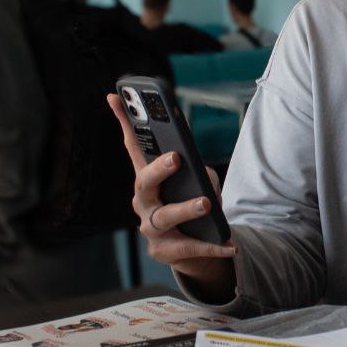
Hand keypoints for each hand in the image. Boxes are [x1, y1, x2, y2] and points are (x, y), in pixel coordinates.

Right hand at [107, 93, 237, 301]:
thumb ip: (194, 169)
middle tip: (176, 158)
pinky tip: (231, 244)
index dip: (122, 120)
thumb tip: (192, 163)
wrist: (193, 246)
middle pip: (143, 182)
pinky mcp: (165, 251)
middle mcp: (143, 201)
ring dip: (186, 208)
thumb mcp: (195, 180)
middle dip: (158, 169)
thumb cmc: (191, 201)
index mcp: (147, 178)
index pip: (133, 145)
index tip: (115, 95)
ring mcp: (150, 228)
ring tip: (207, 203)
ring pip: (165, 217)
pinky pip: (191, 247)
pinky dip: (213, 246)